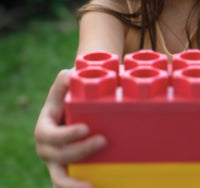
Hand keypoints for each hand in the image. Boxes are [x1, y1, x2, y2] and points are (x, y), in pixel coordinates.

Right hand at [34, 70, 106, 187]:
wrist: (72, 111)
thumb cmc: (68, 98)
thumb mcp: (64, 88)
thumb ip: (65, 81)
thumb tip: (69, 74)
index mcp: (44, 128)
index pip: (50, 135)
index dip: (66, 135)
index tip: (85, 128)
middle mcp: (47, 148)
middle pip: (59, 156)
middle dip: (81, 151)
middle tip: (103, 141)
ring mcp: (56, 162)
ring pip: (59, 178)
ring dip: (74, 185)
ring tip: (93, 187)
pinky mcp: (67, 170)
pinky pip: (67, 184)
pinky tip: (96, 187)